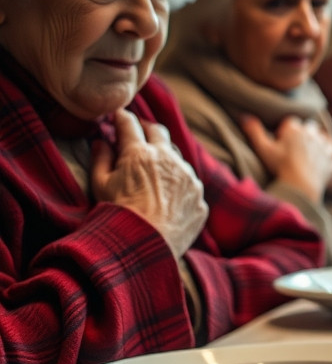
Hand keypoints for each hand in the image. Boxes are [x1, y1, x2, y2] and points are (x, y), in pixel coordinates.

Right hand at [91, 109, 207, 259]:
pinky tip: (168, 195)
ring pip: (177, 157)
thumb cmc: (117, 215)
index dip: (122, 118)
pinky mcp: (199, 196)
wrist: (145, 248)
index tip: (118, 115)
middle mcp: (169, 159)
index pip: (130, 124)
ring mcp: (188, 177)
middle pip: (159, 132)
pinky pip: (189, 183)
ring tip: (153, 169)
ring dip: (165, 158)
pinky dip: (178, 183)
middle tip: (139, 131)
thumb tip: (101, 141)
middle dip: (147, 129)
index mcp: (140, 153)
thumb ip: (101, 158)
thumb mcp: (100, 185)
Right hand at [240, 114, 331, 202]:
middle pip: (309, 128)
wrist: (300, 185)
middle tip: (294, 148)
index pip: (290, 122)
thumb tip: (244, 116)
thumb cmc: (280, 166)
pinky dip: (330, 165)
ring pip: (323, 143)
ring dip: (318, 148)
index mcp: (295, 128)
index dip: (284, 131)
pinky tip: (325, 171)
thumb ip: (254, 131)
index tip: (279, 141)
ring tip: (308, 159)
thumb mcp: (263, 148)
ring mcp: (325, 148)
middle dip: (304, 135)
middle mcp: (313, 135)